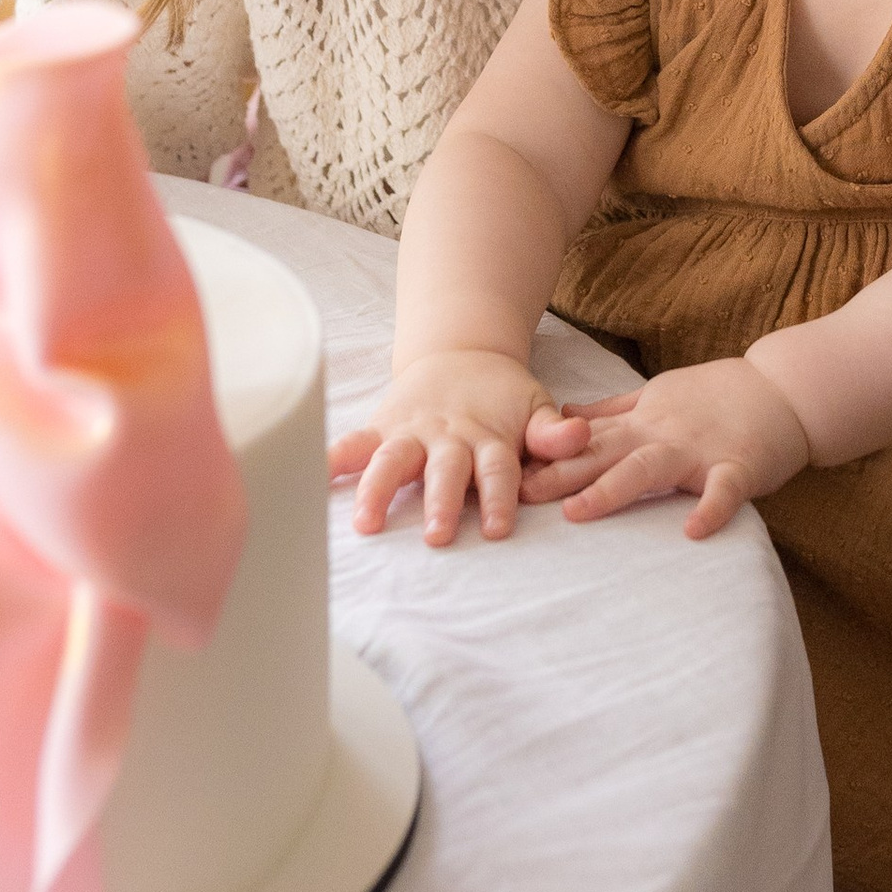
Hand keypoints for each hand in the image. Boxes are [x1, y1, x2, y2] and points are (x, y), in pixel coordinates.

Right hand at [329, 352, 587, 544]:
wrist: (460, 354)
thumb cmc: (502, 398)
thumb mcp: (535, 406)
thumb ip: (553, 431)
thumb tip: (579, 436)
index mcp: (488, 437)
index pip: (497, 470)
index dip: (498, 497)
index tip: (495, 529)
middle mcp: (448, 437)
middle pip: (445, 471)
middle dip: (440, 502)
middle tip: (437, 536)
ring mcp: (412, 432)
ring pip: (393, 460)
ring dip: (379, 490)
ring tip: (367, 523)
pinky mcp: (382, 428)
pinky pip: (356, 443)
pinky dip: (334, 459)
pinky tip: (313, 478)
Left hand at [520, 357, 812, 537]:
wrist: (782, 389)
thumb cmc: (718, 396)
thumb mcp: (657, 394)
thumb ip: (612, 409)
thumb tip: (564, 416)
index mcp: (642, 422)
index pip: (586, 440)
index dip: (545, 456)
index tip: (505, 472)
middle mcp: (663, 434)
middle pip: (604, 454)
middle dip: (561, 475)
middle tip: (519, 496)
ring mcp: (700, 450)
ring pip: (649, 467)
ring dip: (612, 489)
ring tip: (578, 512)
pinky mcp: (738, 466)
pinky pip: (722, 490)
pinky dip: (709, 509)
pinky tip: (692, 531)